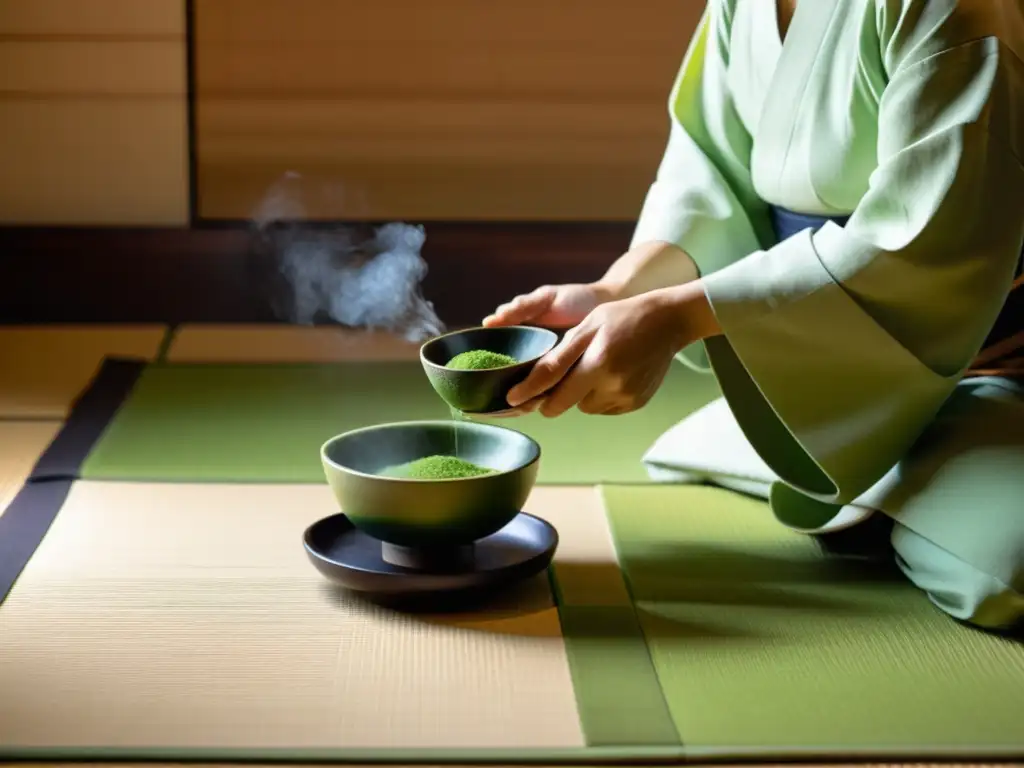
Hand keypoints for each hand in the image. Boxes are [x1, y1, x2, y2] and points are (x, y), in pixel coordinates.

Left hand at [505, 282, 717, 416]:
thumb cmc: (621, 318)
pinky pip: (603, 407)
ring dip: (580, 394)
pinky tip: (612, 373)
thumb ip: (560, 357)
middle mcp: (613, 385)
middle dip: (555, 395)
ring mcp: (626, 397)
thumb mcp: (587, 327)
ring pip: (584, 407)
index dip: (530, 395)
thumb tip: (534, 384)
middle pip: (566, 405)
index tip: (512, 400)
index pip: (554, 389)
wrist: (667, 323)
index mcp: (598, 363)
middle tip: (557, 377)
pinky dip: (600, 395)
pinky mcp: (635, 404)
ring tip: (595, 366)